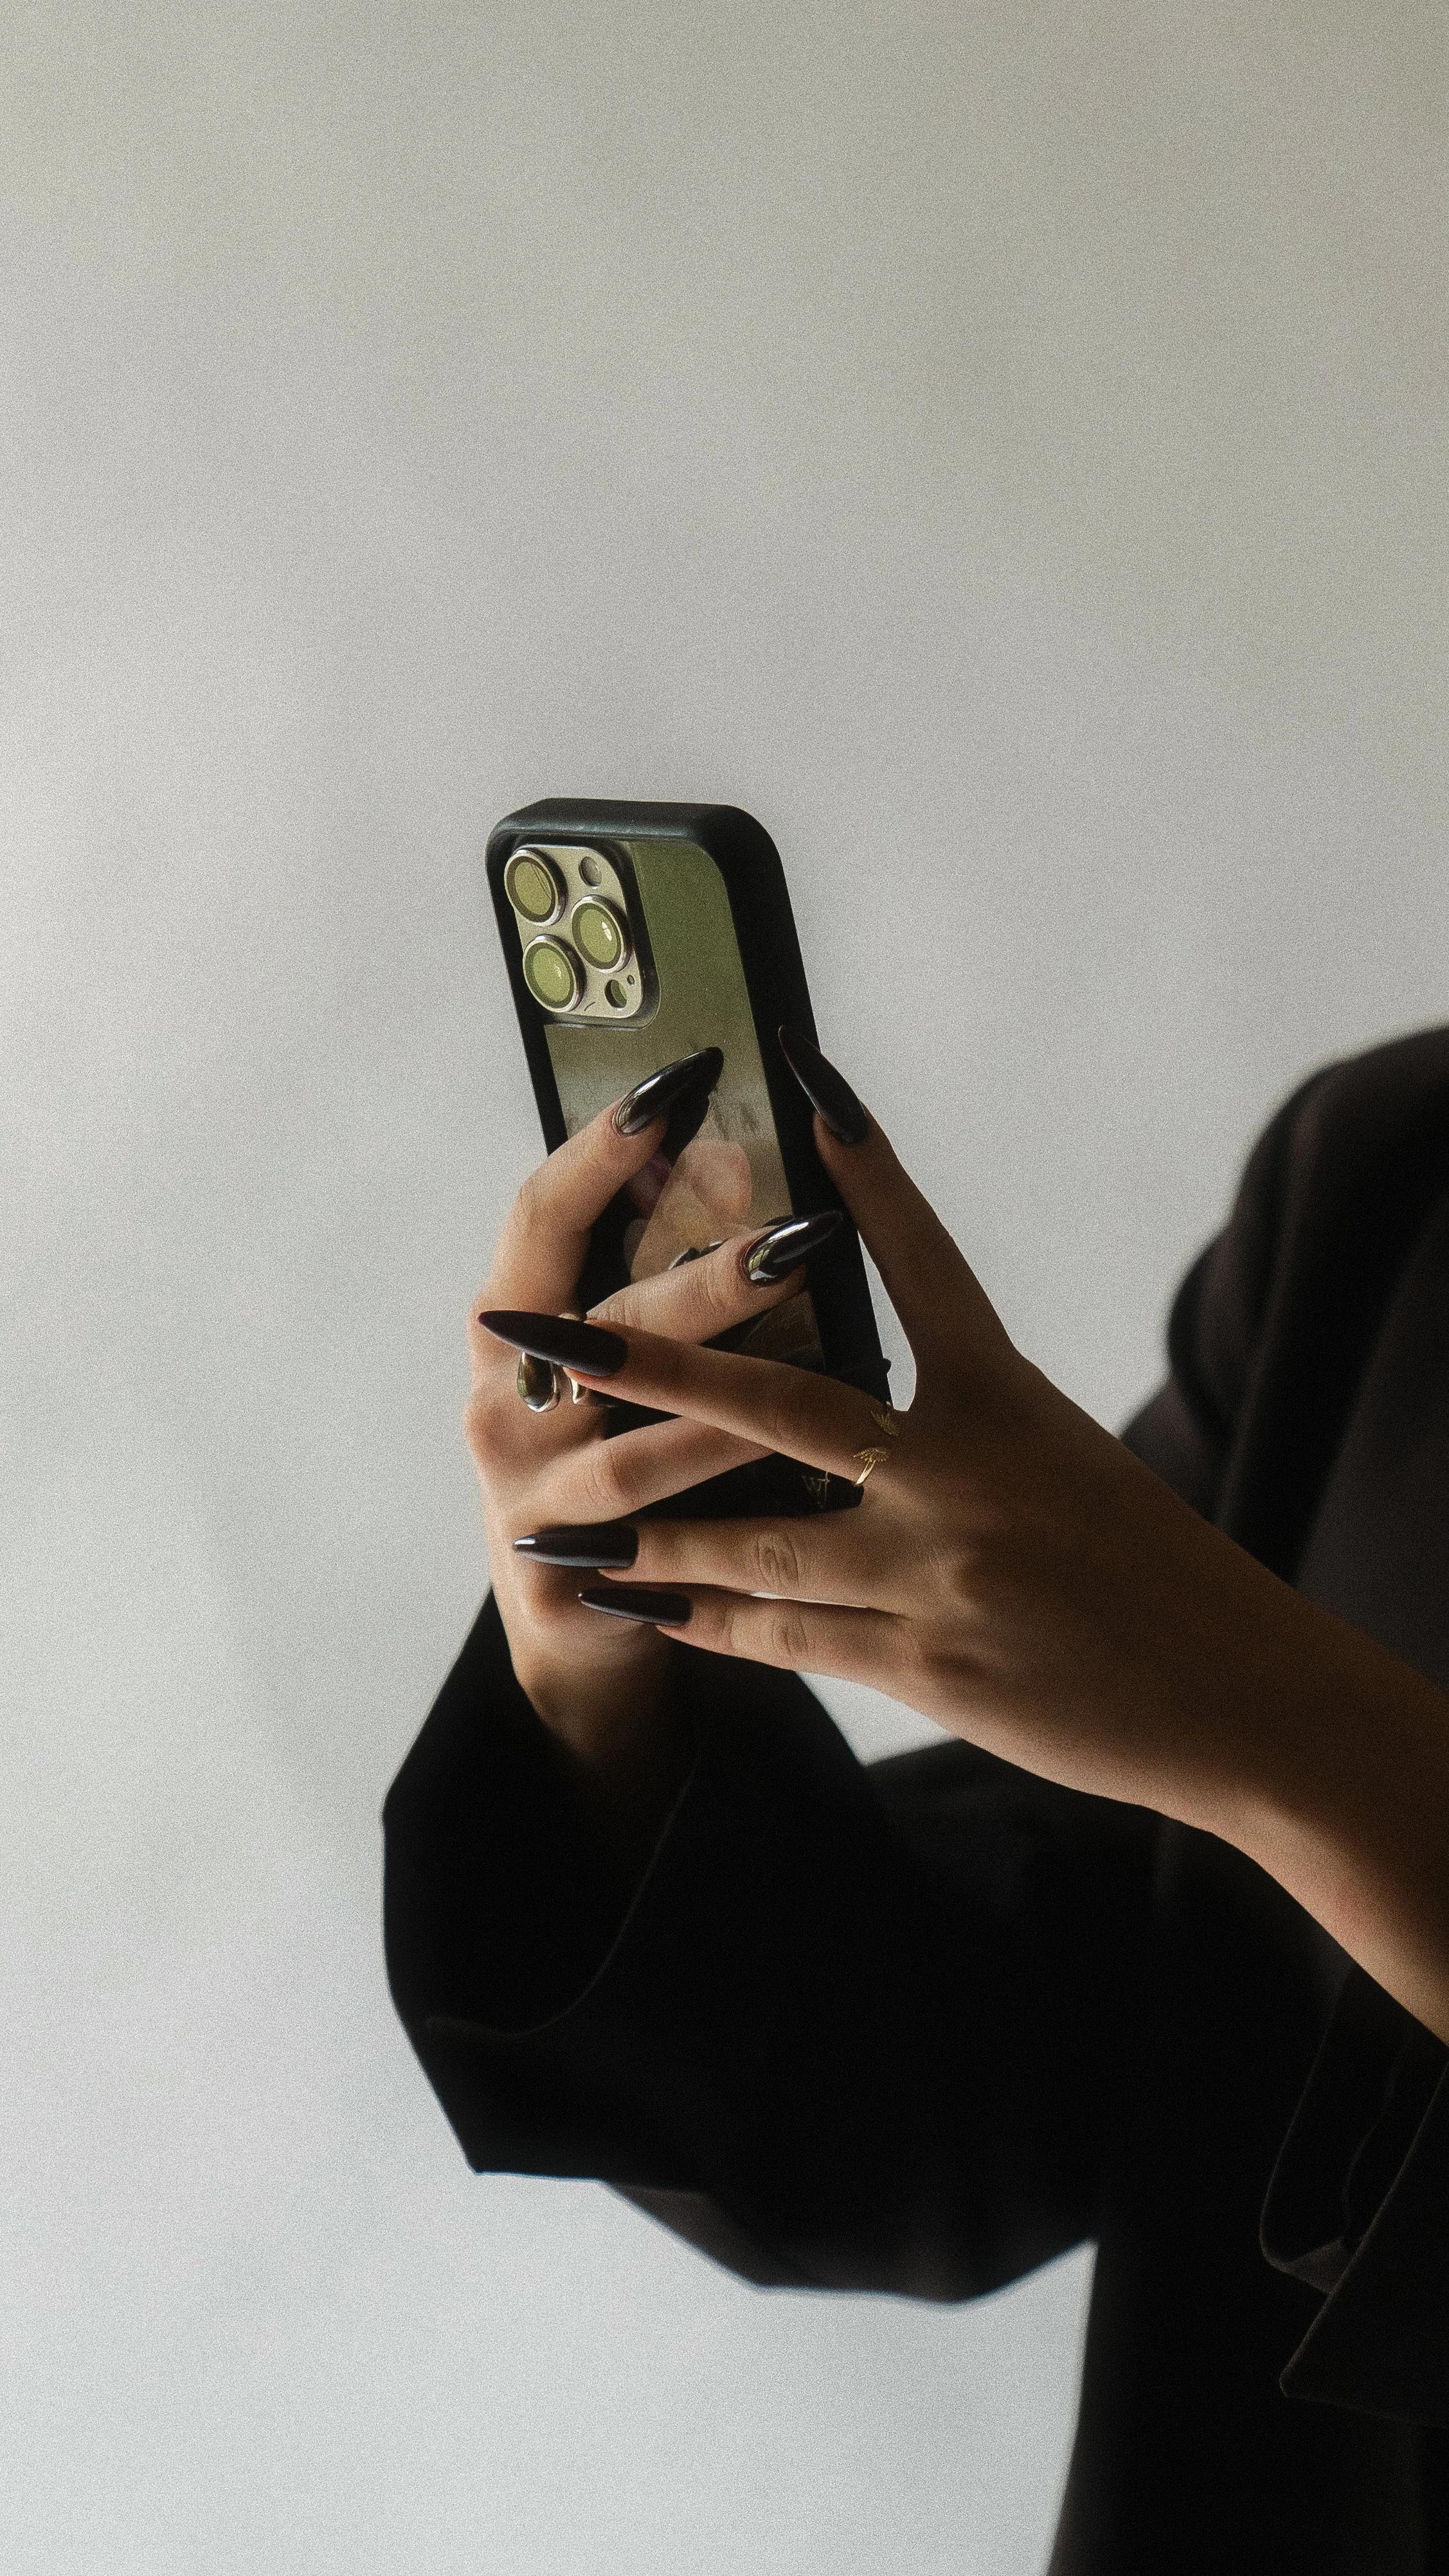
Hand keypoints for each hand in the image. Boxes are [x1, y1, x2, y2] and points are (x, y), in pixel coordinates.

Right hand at [465, 1049, 834, 1818]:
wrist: (581, 1629)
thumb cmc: (623, 1464)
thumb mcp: (628, 1367)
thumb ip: (663, 1275)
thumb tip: (731, 1152)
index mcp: (515, 1325)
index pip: (546, 1214)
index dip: (605, 1147)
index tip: (680, 1083)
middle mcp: (505, 1396)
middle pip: (597, 1311)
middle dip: (699, 1268)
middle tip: (797, 1230)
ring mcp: (526, 1484)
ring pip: (627, 1417)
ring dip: (719, 1369)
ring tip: (810, 1326)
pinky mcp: (560, 1567)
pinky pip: (648, 1512)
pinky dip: (717, 1472)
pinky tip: (784, 1444)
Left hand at [493, 1040, 1448, 2036]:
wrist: (1239, 1696)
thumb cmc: (1155, 1571)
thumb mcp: (1064, 1462)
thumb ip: (958, 1423)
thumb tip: (850, 1398)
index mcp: (1009, 1402)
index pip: (925, 1262)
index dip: (867, 1170)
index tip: (805, 1080)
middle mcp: (964, 1473)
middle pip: (780, 1401)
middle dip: (646, 1361)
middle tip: (534, 1331)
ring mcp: (938, 1571)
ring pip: (751, 1539)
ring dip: (643, 1535)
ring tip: (539, 1528)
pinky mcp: (926, 1664)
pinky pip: (782, 1636)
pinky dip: (702, 1621)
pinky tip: (637, 1610)